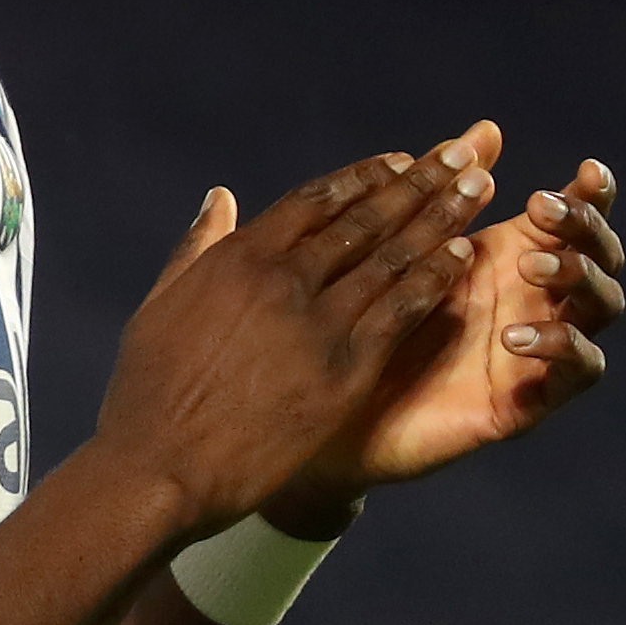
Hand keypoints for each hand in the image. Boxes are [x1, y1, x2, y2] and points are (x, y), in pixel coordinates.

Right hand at [88, 131, 500, 539]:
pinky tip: (463, 256)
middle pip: (365, 218)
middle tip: (460, 155)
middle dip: (418, 182)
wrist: (159, 469)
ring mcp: (317, 325)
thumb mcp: (161, 304)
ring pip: (393, 257)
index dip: (363, 178)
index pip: (315, 201)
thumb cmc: (149, 393)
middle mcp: (283, 279)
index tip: (398, 161)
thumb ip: (197, 247)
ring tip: (477, 190)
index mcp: (239, 258)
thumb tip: (221, 197)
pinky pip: (402, 313)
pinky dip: (435, 279)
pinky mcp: (344, 373)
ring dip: (440, 219)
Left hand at [262, 149, 622, 532]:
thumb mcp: (400, 250)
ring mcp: (538, 349)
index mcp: (510, 256)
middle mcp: (536, 298)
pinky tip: (516, 332)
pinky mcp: (527, 398)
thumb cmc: (361, 323)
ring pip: (603, 307)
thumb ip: (440, 192)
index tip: (587, 169)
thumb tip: (484, 128)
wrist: (326, 411)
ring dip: (577, 275)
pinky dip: (561, 345)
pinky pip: (577, 371)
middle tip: (541, 210)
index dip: (593, 195)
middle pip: (602, 254)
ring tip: (528, 263)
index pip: (576, 217)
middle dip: (585, 227)